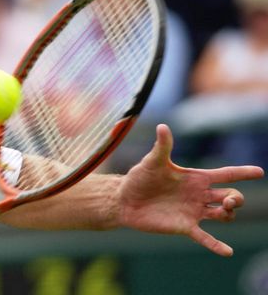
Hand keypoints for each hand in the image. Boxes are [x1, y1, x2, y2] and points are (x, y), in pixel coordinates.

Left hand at [117, 124, 263, 255]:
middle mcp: (199, 195)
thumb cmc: (139, 178)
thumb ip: (162, 146)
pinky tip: (227, 252)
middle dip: (236, 198)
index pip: (225, 174)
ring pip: (223, 215)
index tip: (259, 171)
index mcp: (195, 178)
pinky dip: (216, 245)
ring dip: (229, 214)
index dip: (242, 172)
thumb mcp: (152, 161)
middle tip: (230, 200)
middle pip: (230, 196)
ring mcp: (193, 211)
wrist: (124, 200)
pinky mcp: (184, 226)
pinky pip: (205, 237)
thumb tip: (162, 126)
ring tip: (225, 211)